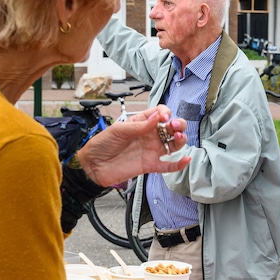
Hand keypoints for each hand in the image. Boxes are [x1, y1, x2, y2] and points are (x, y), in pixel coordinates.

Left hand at [74, 106, 189, 186]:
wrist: (93, 165)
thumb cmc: (102, 144)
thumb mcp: (119, 130)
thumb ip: (139, 125)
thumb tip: (157, 117)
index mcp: (142, 122)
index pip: (160, 113)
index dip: (165, 113)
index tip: (163, 117)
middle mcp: (149, 135)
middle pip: (172, 127)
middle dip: (178, 124)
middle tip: (174, 126)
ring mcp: (151, 150)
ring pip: (174, 144)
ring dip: (181, 140)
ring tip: (179, 138)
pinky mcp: (150, 165)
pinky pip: (168, 166)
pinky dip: (179, 164)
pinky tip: (186, 160)